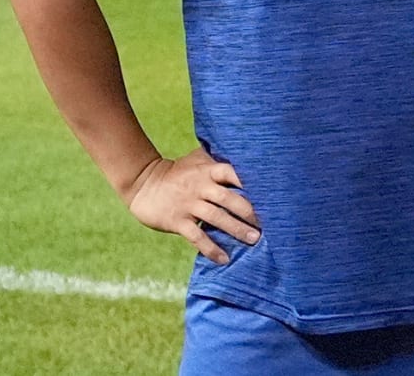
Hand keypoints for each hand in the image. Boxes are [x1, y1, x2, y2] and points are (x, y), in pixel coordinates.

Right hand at [123, 148, 260, 263]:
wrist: (142, 183)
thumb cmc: (177, 172)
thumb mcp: (197, 160)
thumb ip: (218, 158)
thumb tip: (249, 153)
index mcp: (208, 171)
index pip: (233, 172)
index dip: (251, 181)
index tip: (271, 192)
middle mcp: (200, 186)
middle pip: (229, 198)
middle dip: (250, 211)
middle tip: (268, 223)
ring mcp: (188, 204)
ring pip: (217, 218)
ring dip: (236, 230)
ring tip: (254, 240)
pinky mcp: (177, 221)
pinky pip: (197, 236)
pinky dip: (211, 248)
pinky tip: (224, 259)